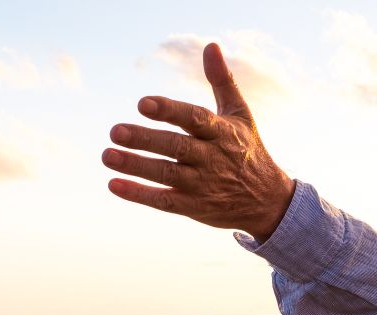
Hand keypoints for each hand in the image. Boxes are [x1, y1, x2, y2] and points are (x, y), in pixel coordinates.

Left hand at [102, 43, 294, 240]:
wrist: (268, 201)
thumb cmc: (248, 150)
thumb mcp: (241, 114)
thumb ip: (222, 81)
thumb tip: (211, 45)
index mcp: (221, 132)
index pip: (194, 119)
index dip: (169, 111)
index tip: (143, 103)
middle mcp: (212, 158)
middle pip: (176, 147)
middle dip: (145, 140)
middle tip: (114, 131)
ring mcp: (203, 185)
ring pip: (167, 175)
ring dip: (136, 166)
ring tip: (107, 155)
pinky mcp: (195, 207)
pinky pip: (165, 202)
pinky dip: (140, 195)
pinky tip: (114, 185)